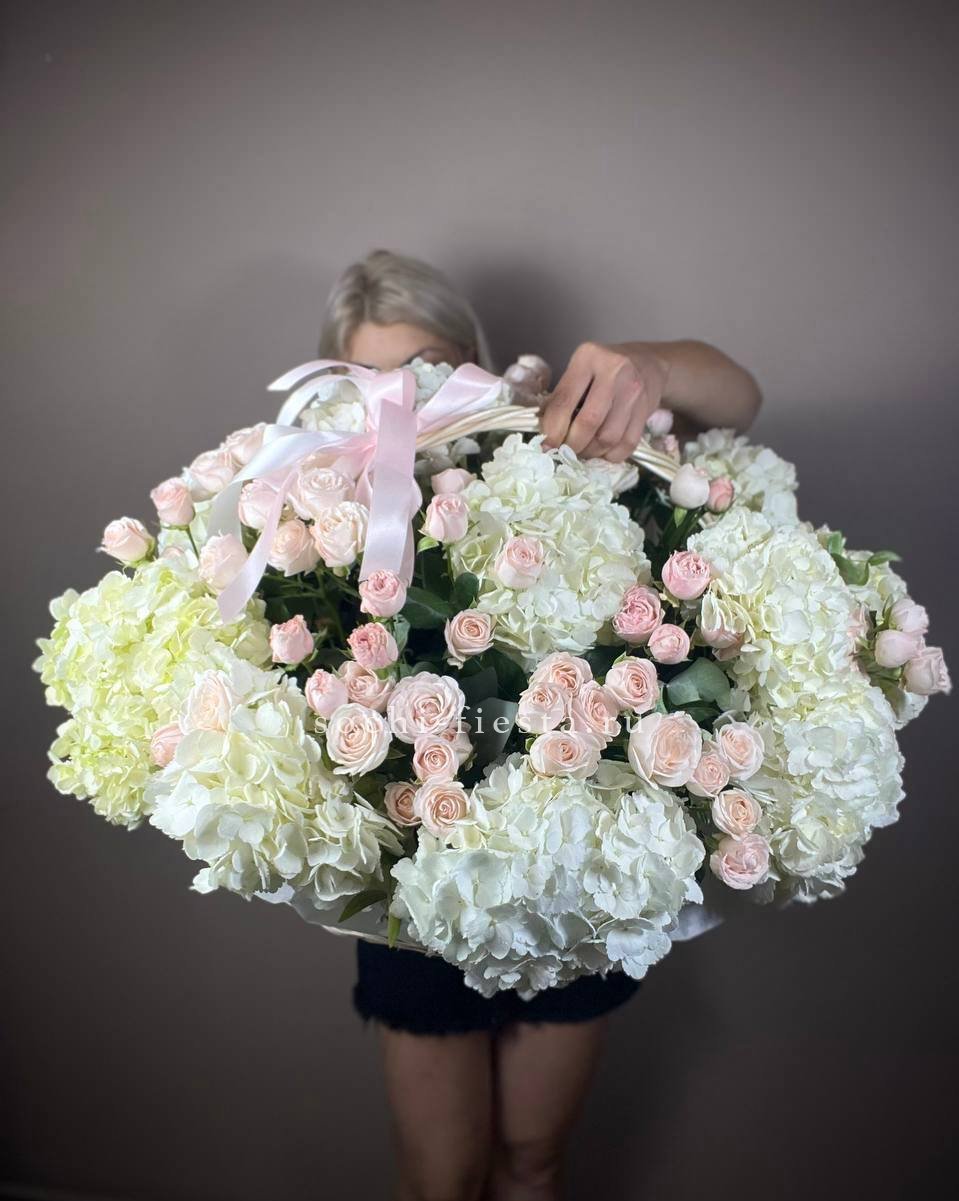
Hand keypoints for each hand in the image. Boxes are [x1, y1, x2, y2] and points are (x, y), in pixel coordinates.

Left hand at [539, 342, 667, 461]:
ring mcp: (633, 391)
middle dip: (572, 445)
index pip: (564, 401)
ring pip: (608, 437)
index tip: (547, 446)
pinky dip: (611, 455)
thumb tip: (546, 435)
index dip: (552, 430)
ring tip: (583, 451)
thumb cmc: (604, 370)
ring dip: (591, 452)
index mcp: (588, 358)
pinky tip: (603, 451)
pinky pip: (627, 444)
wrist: (647, 363)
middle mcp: (614, 371)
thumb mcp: (580, 371)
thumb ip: (563, 397)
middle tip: (565, 452)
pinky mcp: (646, 410)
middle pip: (588, 422)